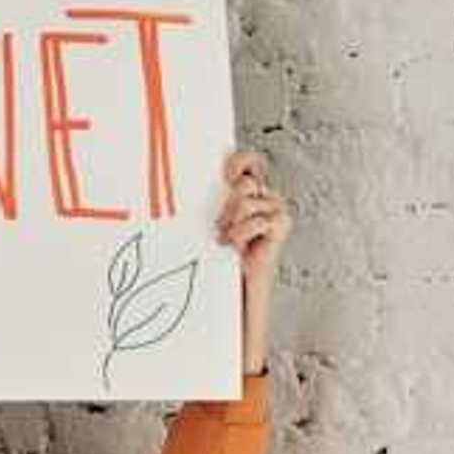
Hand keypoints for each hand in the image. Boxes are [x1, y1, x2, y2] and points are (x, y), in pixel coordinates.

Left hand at [215, 151, 290, 374]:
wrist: (232, 292)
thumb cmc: (214, 259)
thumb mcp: (204, 227)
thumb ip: (205, 204)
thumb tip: (173, 184)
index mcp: (245, 192)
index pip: (248, 161)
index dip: (239, 160)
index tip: (223, 172)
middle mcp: (263, 197)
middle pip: (243, 182)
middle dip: (224, 204)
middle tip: (217, 228)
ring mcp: (275, 210)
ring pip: (245, 198)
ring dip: (230, 222)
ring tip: (225, 242)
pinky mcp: (280, 225)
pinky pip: (258, 217)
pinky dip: (243, 232)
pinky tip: (238, 248)